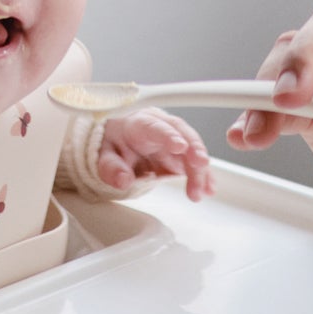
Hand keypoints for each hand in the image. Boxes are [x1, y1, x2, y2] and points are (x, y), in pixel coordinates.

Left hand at [99, 108, 214, 201]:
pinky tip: (209, 187)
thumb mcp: (103, 156)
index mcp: (140, 124)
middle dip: (194, 149)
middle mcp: (161, 128)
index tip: (179, 146)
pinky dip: (203, 175)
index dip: (169, 135)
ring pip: (191, 150)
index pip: (155, 127)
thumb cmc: (112, 144)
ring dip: (199, 169)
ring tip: (203, 189)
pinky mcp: (180, 155)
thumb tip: (123, 179)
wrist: (117, 142)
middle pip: (181, 134)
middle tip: (200, 165)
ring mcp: (173, 140)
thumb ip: (111, 167)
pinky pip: (194, 163)